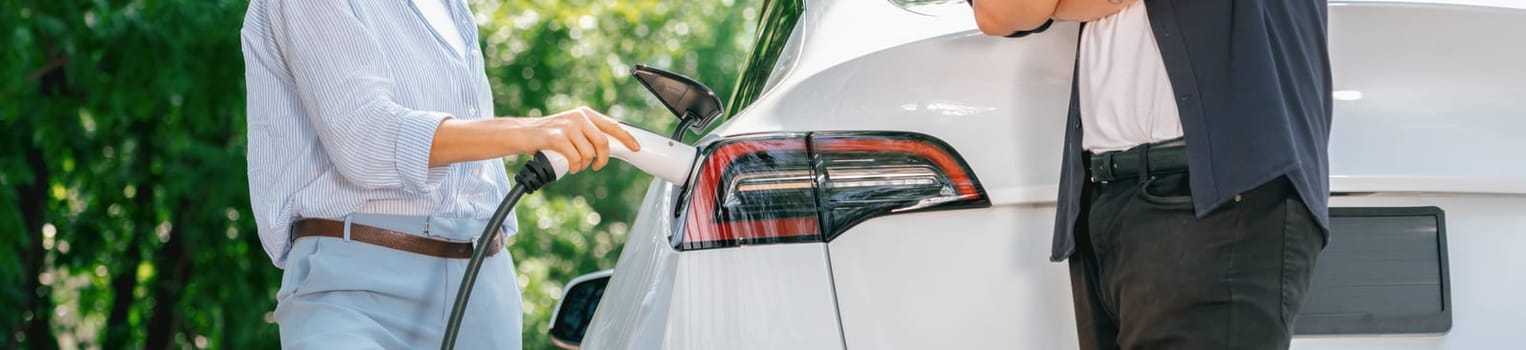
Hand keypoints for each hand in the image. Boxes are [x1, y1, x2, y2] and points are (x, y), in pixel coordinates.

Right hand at [520, 106, 640, 173]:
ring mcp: (567, 126)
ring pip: (589, 154)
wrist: (523, 134)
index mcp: (585, 113)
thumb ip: (589, 134)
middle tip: (597, 166)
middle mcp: (578, 117)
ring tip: (575, 164)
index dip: (627, 138)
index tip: (636, 147)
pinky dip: (575, 168)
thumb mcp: (573, 129)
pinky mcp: (557, 137)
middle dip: (602, 160)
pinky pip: (575, 159)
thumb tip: (611, 148)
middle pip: (603, 143)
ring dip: (584, 165)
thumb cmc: (550, 136)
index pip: (612, 125)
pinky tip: (570, 167)